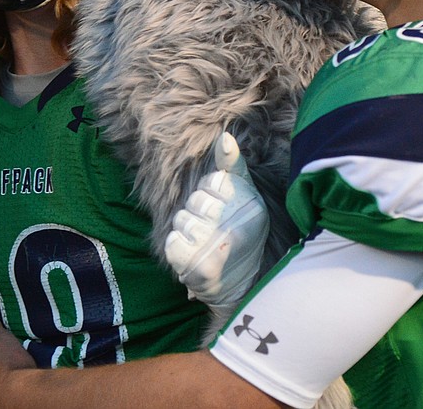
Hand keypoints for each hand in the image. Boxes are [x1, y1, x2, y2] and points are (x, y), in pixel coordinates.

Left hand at [164, 131, 268, 312]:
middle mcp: (238, 226)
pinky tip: (193, 257)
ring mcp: (219, 248)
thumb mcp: (243, 196)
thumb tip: (225, 136)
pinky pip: (172, 243)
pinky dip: (177, 249)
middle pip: (195, 201)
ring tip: (204, 245)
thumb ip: (232, 166)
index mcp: (251, 206)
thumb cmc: (239, 231)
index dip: (211, 196)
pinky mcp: (200, 268)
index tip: (224, 212)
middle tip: (213, 231)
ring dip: (187, 232)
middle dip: (198, 213)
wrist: (241, 285)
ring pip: (182, 221)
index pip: (211, 183)